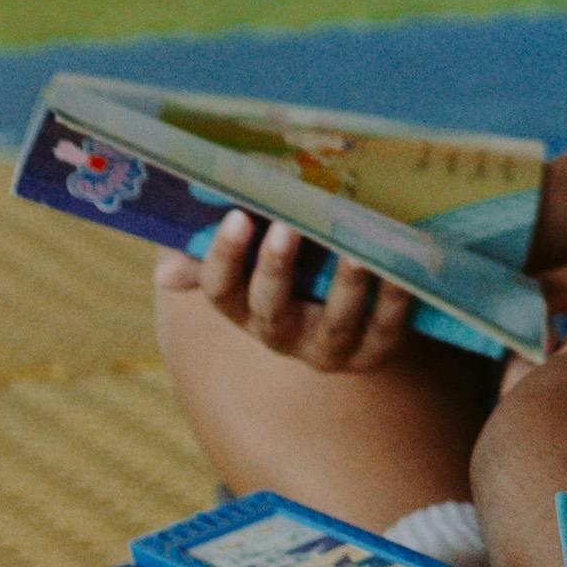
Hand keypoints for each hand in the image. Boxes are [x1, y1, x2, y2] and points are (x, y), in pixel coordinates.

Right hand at [156, 216, 421, 372]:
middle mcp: (282, 335)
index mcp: (244, 308)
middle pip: (270, 308)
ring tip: (355, 249)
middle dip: (277, 268)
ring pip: (334, 323)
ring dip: (344, 287)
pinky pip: (386, 328)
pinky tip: (401, 268)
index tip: (237, 216)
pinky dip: (395, 300)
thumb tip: (165, 270)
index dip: (224, 257)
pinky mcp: (377, 350)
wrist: (355, 314)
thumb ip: (213, 251)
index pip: (220, 290)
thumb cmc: (293, 267)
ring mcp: (331, 348)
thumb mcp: (252, 258)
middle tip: (287, 226)